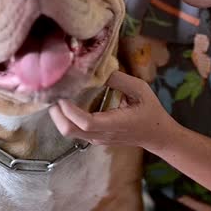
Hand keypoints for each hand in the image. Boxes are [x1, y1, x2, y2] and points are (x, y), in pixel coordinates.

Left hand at [49, 71, 177, 151]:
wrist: (158, 135)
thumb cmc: (150, 111)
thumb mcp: (140, 90)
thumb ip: (120, 80)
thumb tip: (100, 70)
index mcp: (114, 124)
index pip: (85, 122)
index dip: (70, 110)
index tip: (62, 94)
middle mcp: (102, 135)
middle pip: (70, 131)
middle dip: (57, 114)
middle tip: (53, 93)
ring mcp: (97, 139)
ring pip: (70, 133)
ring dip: (59, 116)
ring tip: (57, 96)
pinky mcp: (96, 139)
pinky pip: (76, 131)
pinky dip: (67, 119)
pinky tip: (67, 104)